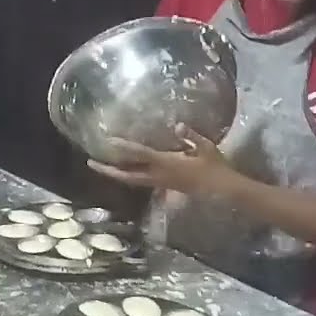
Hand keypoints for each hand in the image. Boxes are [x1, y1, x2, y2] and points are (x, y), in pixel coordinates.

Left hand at [88, 125, 238, 196]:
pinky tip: (124, 170)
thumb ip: (191, 135)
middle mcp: (160, 175)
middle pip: (128, 175)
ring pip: (133, 180)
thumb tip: (177, 124)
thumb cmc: (216, 168)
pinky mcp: (165, 187)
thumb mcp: (206, 147)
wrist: (225, 191)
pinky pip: (142, 181)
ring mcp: (162, 183)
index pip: (141, 154)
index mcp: (168, 164)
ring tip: (101, 166)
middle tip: (90, 163)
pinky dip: (130, 175)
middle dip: (109, 170)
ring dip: (116, 174)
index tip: (109, 141)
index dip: (124, 147)